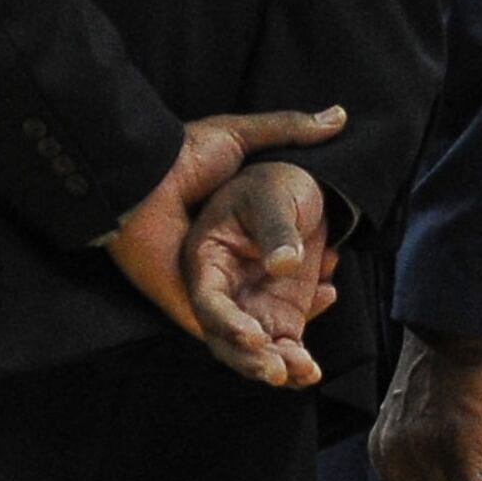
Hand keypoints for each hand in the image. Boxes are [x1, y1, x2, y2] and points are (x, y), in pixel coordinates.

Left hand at [107, 108, 347, 369]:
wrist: (143, 175)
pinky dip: (247, 353)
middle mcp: (221, 268)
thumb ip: (288, 130)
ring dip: (277, 354)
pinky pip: (220, 339)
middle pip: (266, 310)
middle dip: (298, 328)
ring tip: (307, 364)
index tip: (333, 274)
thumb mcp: (242, 136)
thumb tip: (339, 116)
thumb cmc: (184, 154)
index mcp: (235, 237)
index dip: (309, 281)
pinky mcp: (185, 305)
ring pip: (245, 335)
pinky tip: (277, 354)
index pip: (279, 273)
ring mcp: (203, 290)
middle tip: (328, 320)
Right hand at [159, 161, 341, 387]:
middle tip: (277, 371)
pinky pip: (285, 346)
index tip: (254, 335)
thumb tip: (283, 265)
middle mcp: (223, 290)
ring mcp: (251, 305)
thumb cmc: (275, 183)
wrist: (299, 188)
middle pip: (225, 336)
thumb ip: (277, 230)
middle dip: (250, 359)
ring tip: (307, 371)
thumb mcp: (274, 196)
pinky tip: (319, 344)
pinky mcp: (278, 314)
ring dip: (279, 365)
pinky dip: (300, 356)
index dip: (226, 322)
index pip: (208, 300)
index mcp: (206, 259)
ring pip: (256, 349)